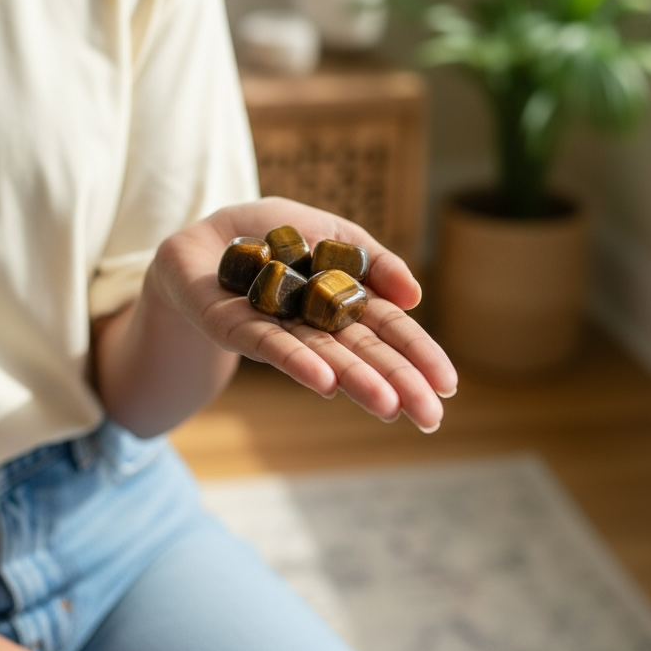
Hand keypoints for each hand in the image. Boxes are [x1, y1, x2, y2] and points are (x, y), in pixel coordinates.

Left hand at [152, 197, 457, 431]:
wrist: (202, 239)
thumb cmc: (271, 235)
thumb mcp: (332, 232)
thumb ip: (373, 260)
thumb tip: (416, 296)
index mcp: (341, 300)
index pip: (386, 328)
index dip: (417, 353)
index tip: (448, 384)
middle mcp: (313, 323)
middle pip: (361, 352)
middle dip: (398, 382)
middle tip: (432, 418)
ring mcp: (276, 328)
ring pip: (322, 357)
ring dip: (357, 381)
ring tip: (391, 407)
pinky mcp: (234, 326)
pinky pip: (269, 344)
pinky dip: (298, 362)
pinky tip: (326, 383)